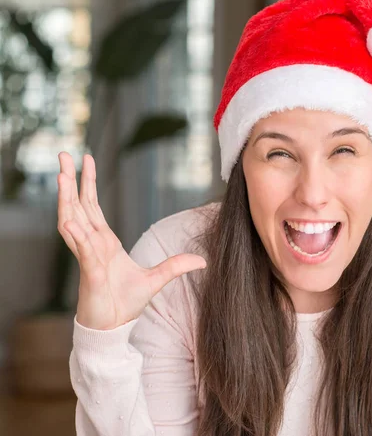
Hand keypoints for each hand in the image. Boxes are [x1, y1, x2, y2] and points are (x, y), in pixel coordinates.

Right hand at [57, 152, 206, 329]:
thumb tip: (202, 260)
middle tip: (62, 154)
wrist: (114, 327)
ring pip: (72, 223)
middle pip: (78, 206)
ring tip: (60, 177)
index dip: (87, 183)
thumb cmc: (125, 302)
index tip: (86, 160)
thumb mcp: (156, 279)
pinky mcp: (90, 276)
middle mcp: (92, 245)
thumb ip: (176, 266)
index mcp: (104, 242)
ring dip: (66, 200)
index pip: (92, 206)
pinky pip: (84, 252)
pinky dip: (78, 237)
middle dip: (69, 180)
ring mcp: (89, 258)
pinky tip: (71, 221)